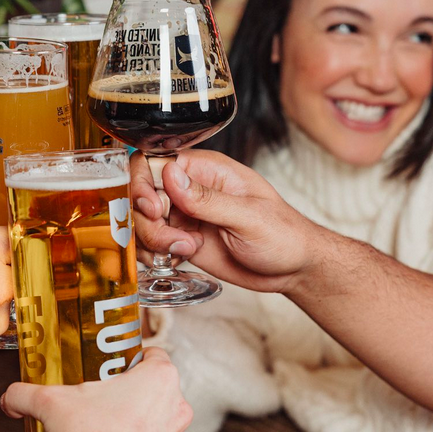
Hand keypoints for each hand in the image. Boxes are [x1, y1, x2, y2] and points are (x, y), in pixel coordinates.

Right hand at [0, 347, 192, 431]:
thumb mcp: (52, 403)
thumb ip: (26, 394)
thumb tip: (10, 397)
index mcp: (159, 377)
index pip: (153, 354)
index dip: (133, 357)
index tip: (115, 364)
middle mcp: (176, 403)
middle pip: (155, 386)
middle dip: (132, 389)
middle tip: (105, 394)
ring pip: (159, 417)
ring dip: (139, 419)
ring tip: (108, 424)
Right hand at [131, 150, 318, 292]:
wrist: (291, 269)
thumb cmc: (283, 234)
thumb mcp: (249, 216)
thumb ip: (208, 199)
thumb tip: (171, 175)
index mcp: (206, 170)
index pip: (155, 162)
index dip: (143, 183)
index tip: (155, 209)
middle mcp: (189, 190)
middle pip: (141, 195)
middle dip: (148, 221)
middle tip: (175, 239)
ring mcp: (183, 216)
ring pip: (142, 222)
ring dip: (154, 241)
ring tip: (185, 250)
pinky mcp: (181, 240)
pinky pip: (151, 245)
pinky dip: (155, 256)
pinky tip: (180, 259)